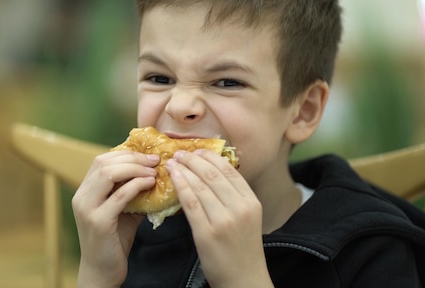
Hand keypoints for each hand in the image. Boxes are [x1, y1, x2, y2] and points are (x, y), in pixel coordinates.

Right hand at [72, 150, 158, 286]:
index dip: (125, 153)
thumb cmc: (114, 240)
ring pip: (108, 174)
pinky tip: (150, 183)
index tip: (148, 155)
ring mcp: (87, 209)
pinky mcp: (99, 222)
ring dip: (135, 168)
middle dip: (132, 158)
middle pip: (103, 163)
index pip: (101, 160)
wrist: (102, 271)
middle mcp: (81, 197)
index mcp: (84, 191)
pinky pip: (119, 195)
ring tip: (153, 171)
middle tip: (154, 160)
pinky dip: (137, 185)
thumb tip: (155, 172)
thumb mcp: (123, 210)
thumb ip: (132, 191)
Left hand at [167, 150, 273, 287]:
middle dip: (193, 160)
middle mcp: (240, 208)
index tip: (198, 150)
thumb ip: (233, 197)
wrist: (243, 280)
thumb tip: (211, 173)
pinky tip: (173, 178)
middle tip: (180, 153)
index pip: (230, 170)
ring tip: (172, 163)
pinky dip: (180, 186)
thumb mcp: (247, 218)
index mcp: (251, 202)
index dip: (211, 157)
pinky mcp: (207, 233)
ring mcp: (223, 220)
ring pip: (199, 186)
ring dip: (183, 170)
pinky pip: (190, 203)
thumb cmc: (242, 249)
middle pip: (213, 174)